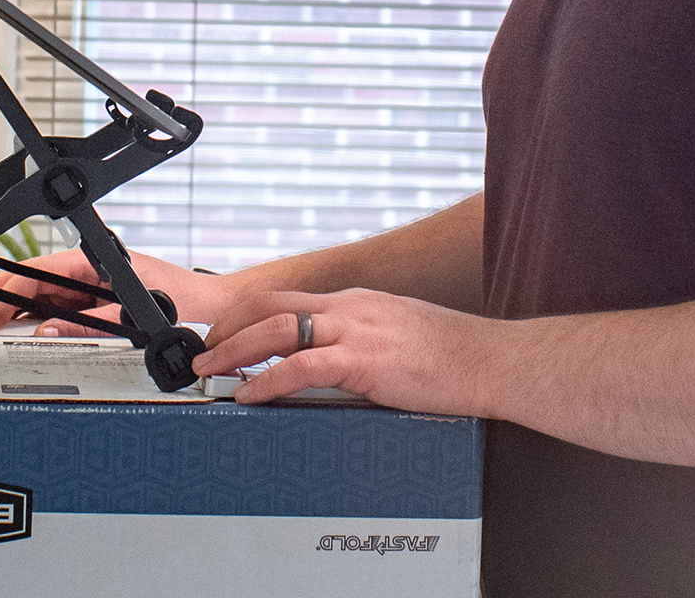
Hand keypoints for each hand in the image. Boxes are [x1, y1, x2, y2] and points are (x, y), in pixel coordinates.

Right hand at [0, 246, 240, 334]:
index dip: (8, 294)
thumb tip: (47, 330)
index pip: (39, 273)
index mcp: (96, 261)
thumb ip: (90, 323)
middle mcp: (88, 269)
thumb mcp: (136, 313)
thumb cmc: (183, 302)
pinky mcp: (92, 303)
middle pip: (29, 282)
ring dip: (3, 310)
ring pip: (35, 295)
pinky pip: (50, 309)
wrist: (213, 309)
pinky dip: (24, 319)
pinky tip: (4, 331)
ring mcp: (88, 286)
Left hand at [191, 287, 505, 414]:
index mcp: (357, 302)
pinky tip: (250, 394)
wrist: (491, 360)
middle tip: (203, 352)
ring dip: (234, 350)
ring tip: (210, 371)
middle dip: (228, 328)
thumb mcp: (398, 334)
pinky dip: (268, 379)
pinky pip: (302, 366)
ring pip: (275, 330)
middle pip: (270, 306)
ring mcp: (357, 330)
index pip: (287, 299)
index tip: (224, 334)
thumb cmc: (453, 355)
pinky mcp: (366, 360)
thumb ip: (362, 342)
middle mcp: (350, 308)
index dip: (247, 315)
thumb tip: (332, 364)